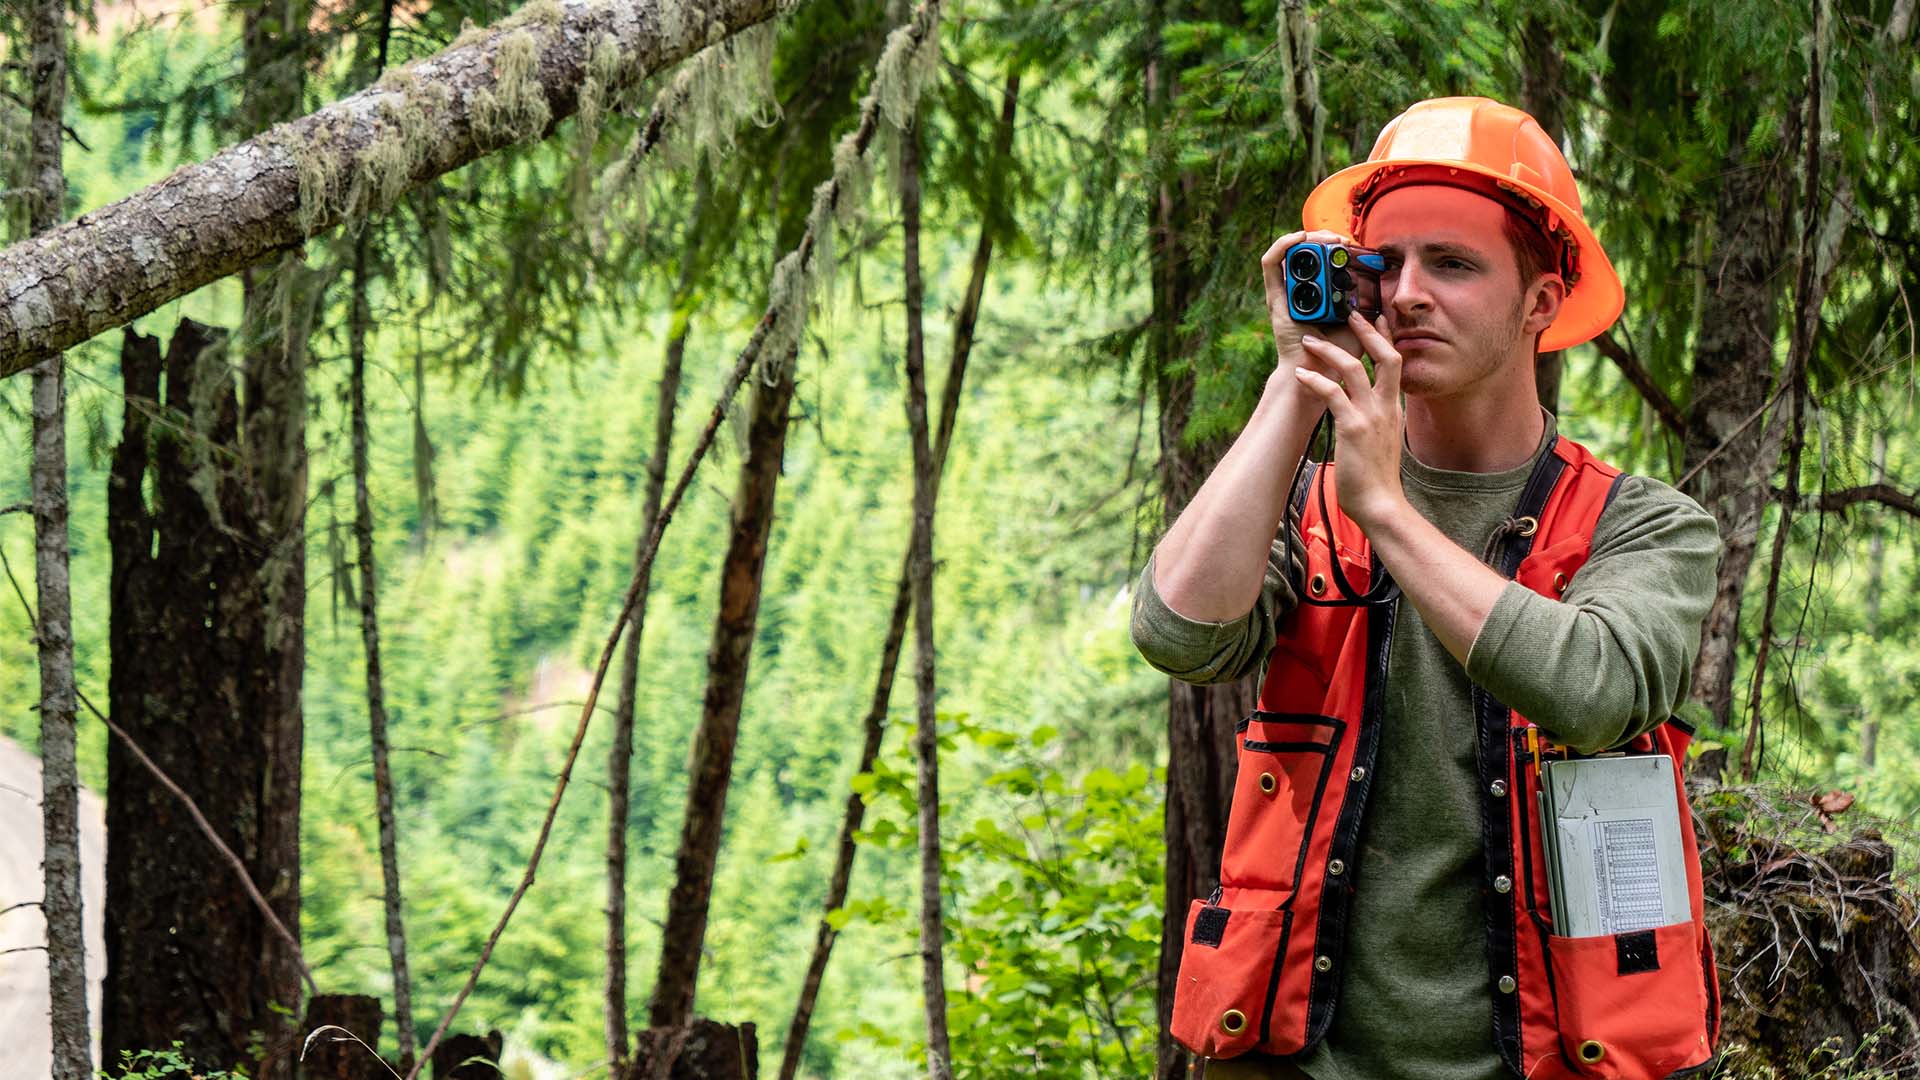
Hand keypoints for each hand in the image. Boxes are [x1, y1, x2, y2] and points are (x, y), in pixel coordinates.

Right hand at [1260, 230, 1363, 379]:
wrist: (1319, 375)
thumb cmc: (1338, 355)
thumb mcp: (1360, 326)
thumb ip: (1368, 309)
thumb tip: (1379, 288)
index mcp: (1319, 296)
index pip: (1322, 260)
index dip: (1334, 246)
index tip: (1352, 245)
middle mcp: (1299, 292)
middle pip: (1305, 252)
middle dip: (1323, 238)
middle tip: (1342, 239)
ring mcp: (1285, 293)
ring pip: (1288, 251)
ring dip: (1306, 237)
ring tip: (1327, 238)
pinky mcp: (1274, 297)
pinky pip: (1271, 264)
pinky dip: (1282, 246)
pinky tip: (1300, 238)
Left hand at [1293, 311, 1405, 530]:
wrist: (1380, 503)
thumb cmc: (1376, 477)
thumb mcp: (1383, 441)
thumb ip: (1377, 421)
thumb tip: (1366, 412)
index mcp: (1393, 408)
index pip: (1395, 363)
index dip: (1387, 338)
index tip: (1377, 318)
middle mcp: (1386, 406)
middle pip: (1387, 356)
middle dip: (1368, 331)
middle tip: (1351, 313)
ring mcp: (1371, 415)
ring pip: (1355, 369)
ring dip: (1330, 351)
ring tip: (1309, 341)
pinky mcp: (1353, 427)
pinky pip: (1333, 394)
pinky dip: (1315, 381)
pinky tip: (1299, 375)